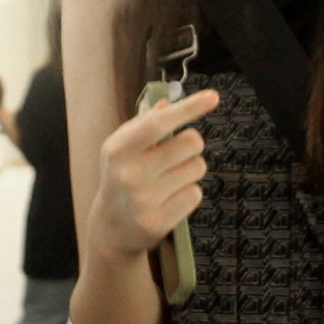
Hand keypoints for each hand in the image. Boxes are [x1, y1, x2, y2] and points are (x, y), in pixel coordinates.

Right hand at [88, 87, 217, 263]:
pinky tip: (170, 198)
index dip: (188, 108)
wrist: (110, 226)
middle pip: (191, 143)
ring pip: (198, 168)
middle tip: (175, 155)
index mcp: (119, 149)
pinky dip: (188, 193)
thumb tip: (169, 104)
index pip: (158, 123)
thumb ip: (145, 123)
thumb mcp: (122, 147)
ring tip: (169, 178)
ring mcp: (144, 200)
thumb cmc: (121, 176)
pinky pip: (195, 194)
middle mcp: (130, 173)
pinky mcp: (159, 221)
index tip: (212, 97)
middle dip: (190, 145)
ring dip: (190, 169)